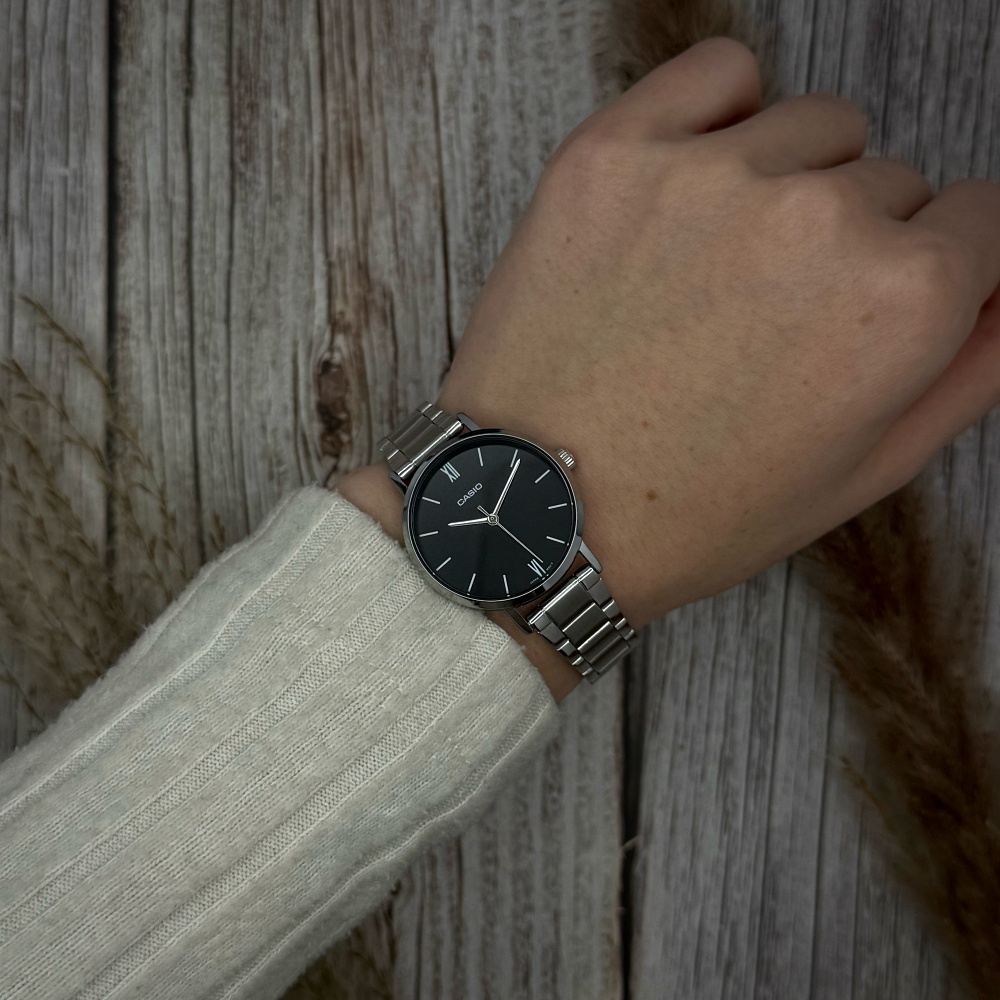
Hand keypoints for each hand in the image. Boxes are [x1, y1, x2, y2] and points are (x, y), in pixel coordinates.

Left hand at [431, 36, 999, 634]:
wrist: (540, 512)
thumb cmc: (692, 512)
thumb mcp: (861, 474)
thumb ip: (968, 372)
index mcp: (902, 301)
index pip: (981, 218)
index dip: (935, 266)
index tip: (880, 298)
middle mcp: (820, 217)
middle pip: (890, 179)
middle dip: (853, 243)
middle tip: (772, 318)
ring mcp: (710, 173)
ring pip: (812, 127)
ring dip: (791, 183)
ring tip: (722, 269)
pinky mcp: (614, 154)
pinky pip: (718, 71)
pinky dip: (724, 110)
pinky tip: (697, 181)